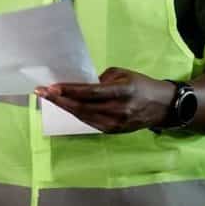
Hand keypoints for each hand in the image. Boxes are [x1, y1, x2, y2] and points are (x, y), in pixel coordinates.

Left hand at [35, 67, 174, 132]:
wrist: (162, 107)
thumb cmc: (141, 84)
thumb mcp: (122, 74)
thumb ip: (100, 79)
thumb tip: (78, 84)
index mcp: (122, 91)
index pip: (90, 92)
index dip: (69, 91)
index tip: (51, 87)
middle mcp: (118, 110)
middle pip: (82, 107)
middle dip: (59, 100)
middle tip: (41, 92)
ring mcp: (115, 124)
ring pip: (83, 116)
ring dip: (64, 107)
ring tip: (48, 98)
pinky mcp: (113, 131)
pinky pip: (89, 122)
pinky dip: (75, 114)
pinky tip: (64, 106)